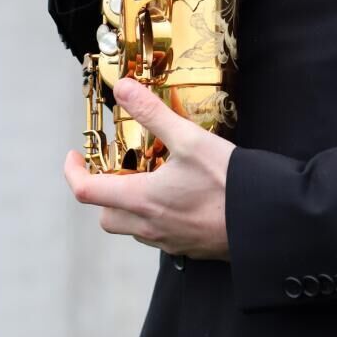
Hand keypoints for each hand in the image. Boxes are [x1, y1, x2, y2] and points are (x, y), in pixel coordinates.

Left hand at [65, 78, 234, 259]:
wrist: (263, 221)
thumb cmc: (227, 182)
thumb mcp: (189, 139)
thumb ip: (152, 113)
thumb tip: (123, 88)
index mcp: (142, 200)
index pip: (87, 192)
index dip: (73, 172)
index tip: (74, 157)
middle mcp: (149, 227)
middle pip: (106, 216)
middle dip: (104, 192)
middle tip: (117, 168)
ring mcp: (168, 241)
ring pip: (132, 228)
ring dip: (130, 205)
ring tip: (150, 178)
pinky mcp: (187, 248)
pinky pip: (157, 235)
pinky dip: (155, 216)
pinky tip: (178, 196)